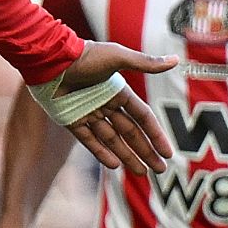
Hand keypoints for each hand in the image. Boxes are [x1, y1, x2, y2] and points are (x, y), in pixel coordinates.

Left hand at [48, 43, 175, 173]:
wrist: (51, 58)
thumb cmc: (85, 55)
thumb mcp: (118, 57)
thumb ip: (146, 63)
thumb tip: (176, 60)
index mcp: (119, 92)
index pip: (143, 118)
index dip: (156, 135)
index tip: (167, 152)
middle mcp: (106, 105)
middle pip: (130, 133)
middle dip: (146, 152)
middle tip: (160, 170)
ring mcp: (89, 114)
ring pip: (112, 140)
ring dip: (127, 156)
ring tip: (142, 173)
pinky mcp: (72, 121)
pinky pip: (90, 140)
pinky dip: (102, 153)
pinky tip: (115, 165)